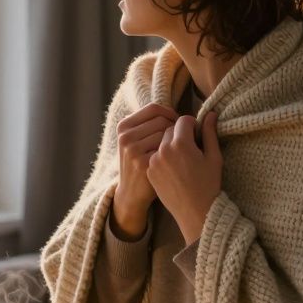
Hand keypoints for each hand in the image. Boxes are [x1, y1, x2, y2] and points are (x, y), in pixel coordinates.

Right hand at [113, 102, 178, 237]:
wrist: (131, 193)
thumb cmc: (139, 162)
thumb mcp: (133, 140)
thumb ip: (145, 124)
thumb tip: (169, 109)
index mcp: (123, 126)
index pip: (153, 108)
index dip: (170, 113)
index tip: (177, 124)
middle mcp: (126, 137)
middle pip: (162, 120)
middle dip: (175, 129)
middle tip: (179, 140)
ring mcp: (133, 151)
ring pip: (167, 134)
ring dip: (176, 141)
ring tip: (175, 152)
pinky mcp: (144, 164)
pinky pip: (169, 149)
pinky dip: (174, 154)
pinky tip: (172, 163)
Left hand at [147, 110, 222, 245]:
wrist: (195, 212)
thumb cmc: (209, 184)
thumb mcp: (214, 157)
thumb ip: (210, 133)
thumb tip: (211, 113)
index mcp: (180, 144)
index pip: (183, 120)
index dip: (193, 125)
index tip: (198, 135)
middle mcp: (163, 150)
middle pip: (170, 129)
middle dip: (180, 134)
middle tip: (191, 147)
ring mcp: (154, 161)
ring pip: (161, 142)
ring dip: (170, 144)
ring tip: (182, 159)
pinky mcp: (149, 171)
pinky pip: (155, 155)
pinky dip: (163, 156)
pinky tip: (174, 169)